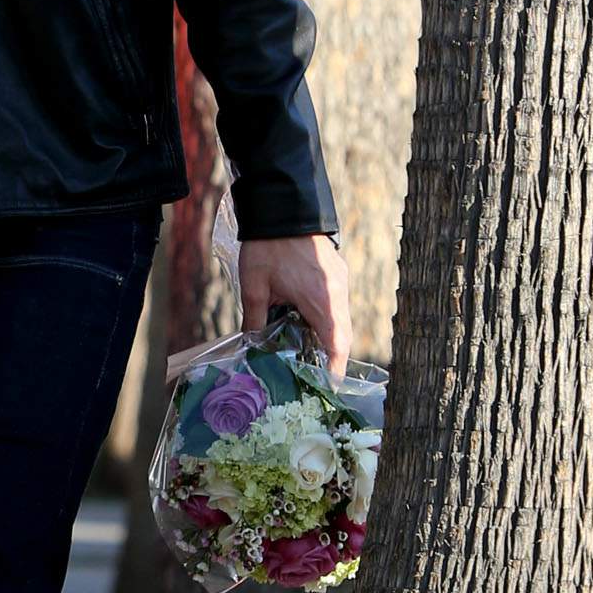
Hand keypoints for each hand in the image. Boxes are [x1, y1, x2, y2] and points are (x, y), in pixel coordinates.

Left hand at [239, 234, 350, 379]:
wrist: (282, 206)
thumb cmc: (267, 246)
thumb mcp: (255, 286)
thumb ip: (255, 318)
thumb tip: (250, 343)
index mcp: (322, 300)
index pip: (337, 344)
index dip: (335, 368)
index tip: (330, 387)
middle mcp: (338, 293)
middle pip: (342, 335)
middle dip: (331, 357)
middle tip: (316, 377)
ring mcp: (340, 280)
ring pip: (341, 320)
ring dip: (328, 337)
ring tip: (309, 356)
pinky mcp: (337, 271)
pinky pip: (336, 304)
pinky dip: (326, 319)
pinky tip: (306, 325)